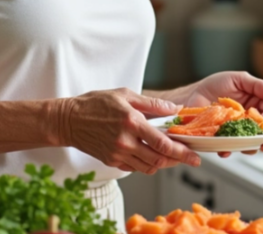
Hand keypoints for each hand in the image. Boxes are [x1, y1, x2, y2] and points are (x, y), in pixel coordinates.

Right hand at [63, 88, 201, 173]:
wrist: (67, 120)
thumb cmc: (95, 103)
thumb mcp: (125, 95)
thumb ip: (152, 103)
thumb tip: (175, 108)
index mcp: (131, 122)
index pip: (162, 143)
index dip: (182, 152)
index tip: (194, 156)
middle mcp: (125, 141)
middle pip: (159, 159)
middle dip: (177, 160)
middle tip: (188, 158)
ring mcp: (117, 154)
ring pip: (149, 167)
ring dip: (163, 163)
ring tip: (171, 155)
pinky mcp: (111, 161)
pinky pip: (135, 168)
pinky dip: (147, 164)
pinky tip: (150, 154)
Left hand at [184, 71, 262, 157]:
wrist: (191, 96)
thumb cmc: (214, 86)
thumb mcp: (238, 80)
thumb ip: (259, 86)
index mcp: (256, 102)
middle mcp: (249, 118)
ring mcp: (238, 131)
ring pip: (254, 142)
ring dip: (258, 145)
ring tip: (259, 144)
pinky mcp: (224, 140)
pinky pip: (231, 148)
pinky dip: (231, 150)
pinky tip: (228, 148)